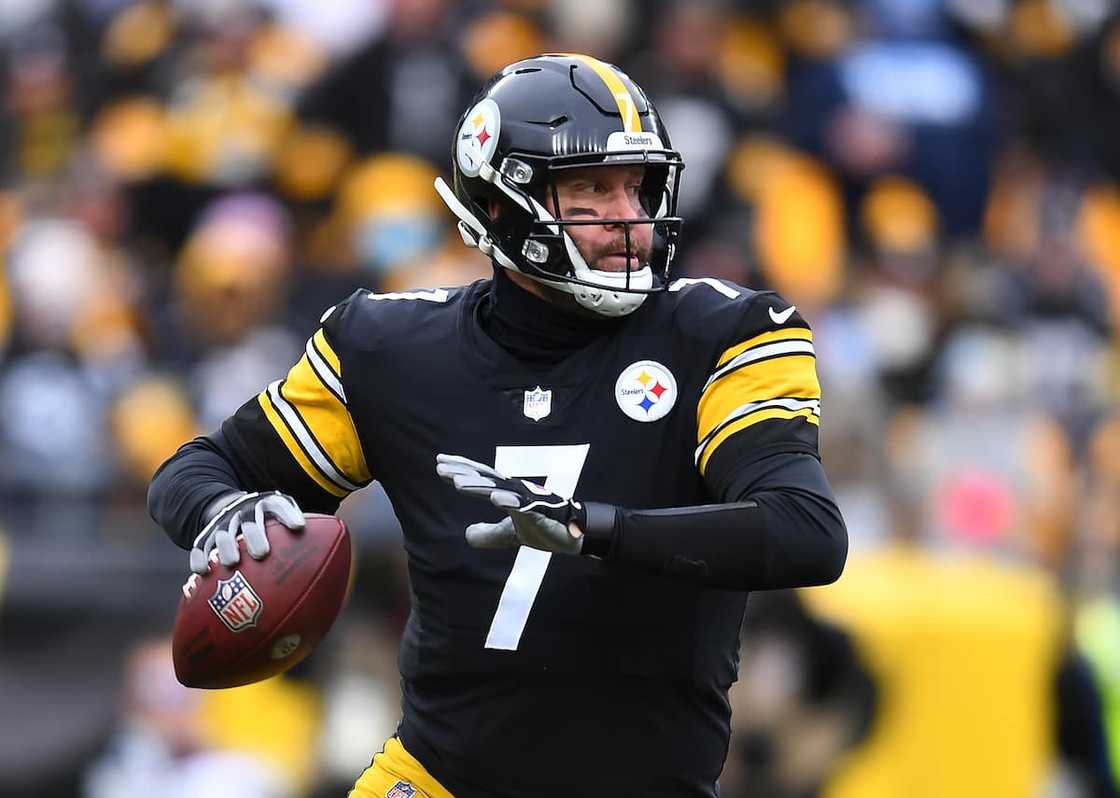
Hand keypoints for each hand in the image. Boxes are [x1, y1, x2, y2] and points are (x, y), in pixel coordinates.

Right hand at [190, 491, 304, 574]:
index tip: (299, 526)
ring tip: (231, 564)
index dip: (289, 514)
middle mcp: (246, 511)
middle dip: (255, 535)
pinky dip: (200, 557)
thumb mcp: (284, 520)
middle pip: (250, 521)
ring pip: (223, 533)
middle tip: (261, 554)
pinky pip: (200, 545)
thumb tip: (333, 573)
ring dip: (225, 547)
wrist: (231, 505)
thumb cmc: (269, 524)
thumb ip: (306, 538)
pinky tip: (201, 573)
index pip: (280, 505)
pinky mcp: (206, 534)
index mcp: (268, 505)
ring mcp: (225, 522)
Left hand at [436, 454, 586, 553]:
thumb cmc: (543, 527)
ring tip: (457, 483)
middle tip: (440, 467)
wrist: (572, 535)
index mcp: (508, 493)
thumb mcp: (509, 535)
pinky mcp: (539, 512)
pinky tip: (495, 498)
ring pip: (499, 489)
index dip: (462, 469)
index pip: (481, 477)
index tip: (440, 462)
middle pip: (485, 478)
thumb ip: (489, 534)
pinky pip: (523, 506)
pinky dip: (509, 501)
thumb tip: (467, 535)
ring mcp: (528, 500)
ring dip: (479, 486)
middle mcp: (515, 491)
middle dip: (463, 472)